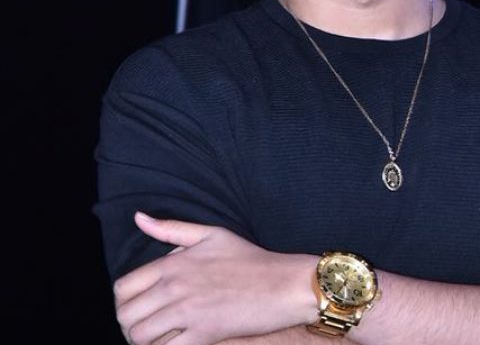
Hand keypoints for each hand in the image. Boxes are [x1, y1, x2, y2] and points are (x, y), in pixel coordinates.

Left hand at [113, 212, 318, 344]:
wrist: (285, 284)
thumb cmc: (252, 259)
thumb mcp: (212, 235)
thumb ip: (171, 228)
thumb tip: (138, 217)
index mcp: (173, 263)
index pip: (123, 288)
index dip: (124, 302)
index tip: (138, 308)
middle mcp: (175, 287)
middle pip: (126, 316)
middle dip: (130, 325)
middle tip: (146, 327)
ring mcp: (188, 311)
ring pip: (140, 336)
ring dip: (144, 341)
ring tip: (159, 338)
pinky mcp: (204, 333)